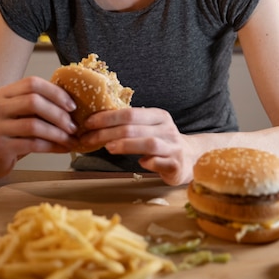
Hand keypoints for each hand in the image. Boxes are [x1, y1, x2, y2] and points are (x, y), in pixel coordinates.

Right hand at [0, 76, 78, 177]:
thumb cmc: (13, 132)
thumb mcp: (24, 113)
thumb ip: (41, 103)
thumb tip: (73, 101)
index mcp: (5, 93)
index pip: (32, 83)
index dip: (55, 92)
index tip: (72, 106)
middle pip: (33, 102)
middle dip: (58, 114)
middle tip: (73, 125)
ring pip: (33, 125)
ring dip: (57, 133)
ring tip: (70, 139)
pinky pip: (32, 144)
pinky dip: (51, 146)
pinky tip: (62, 148)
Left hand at [79, 107, 193, 184]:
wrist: (190, 159)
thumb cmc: (161, 143)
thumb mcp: (148, 129)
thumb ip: (130, 126)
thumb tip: (95, 124)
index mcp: (158, 116)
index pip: (130, 112)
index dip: (107, 117)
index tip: (88, 123)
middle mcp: (167, 129)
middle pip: (135, 127)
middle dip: (108, 132)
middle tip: (89, 138)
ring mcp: (173, 147)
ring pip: (149, 143)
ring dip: (127, 145)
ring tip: (109, 148)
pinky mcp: (177, 165)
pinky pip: (162, 162)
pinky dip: (150, 162)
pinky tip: (140, 163)